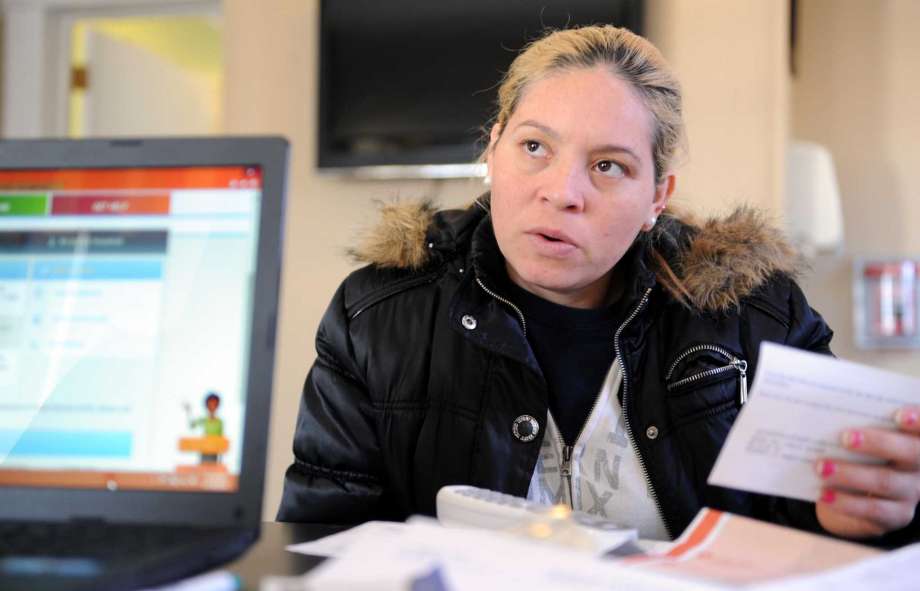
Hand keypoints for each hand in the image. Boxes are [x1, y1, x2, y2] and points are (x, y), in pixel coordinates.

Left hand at [815, 406, 919, 537]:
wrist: (856, 492)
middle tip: (845, 437)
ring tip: (822, 467)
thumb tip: (822, 403)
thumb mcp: (860, 433)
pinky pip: (873, 510)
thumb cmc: (857, 451)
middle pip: (911, 453)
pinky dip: (846, 502)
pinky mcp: (898, 515)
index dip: (917, 420)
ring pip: (886, 482)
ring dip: (851, 474)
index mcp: (914, 438)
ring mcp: (912, 491)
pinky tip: (824, 494)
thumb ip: (855, 421)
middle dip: (879, 443)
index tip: (898, 414)